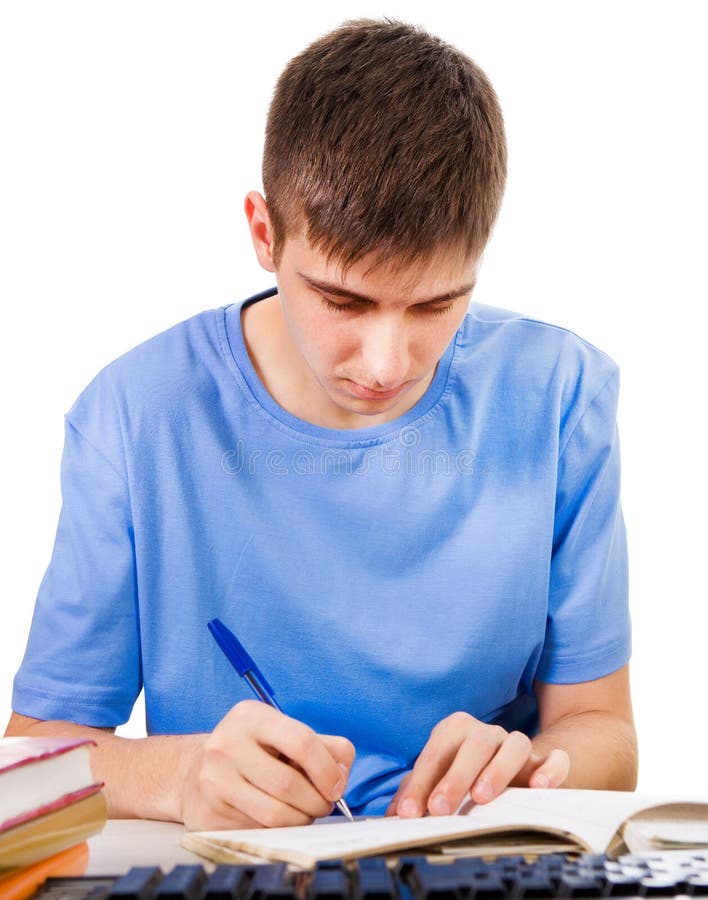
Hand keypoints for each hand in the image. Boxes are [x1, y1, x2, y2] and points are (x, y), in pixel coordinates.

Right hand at [180, 700, 354, 829]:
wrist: (193, 770)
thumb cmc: (252, 751)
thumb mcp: (284, 734)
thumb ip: (324, 747)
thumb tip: (342, 775)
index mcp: (251, 716)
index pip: (302, 742)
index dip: (327, 770)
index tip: (336, 787)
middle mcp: (227, 743)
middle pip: (289, 784)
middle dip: (317, 801)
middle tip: (323, 804)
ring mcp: (214, 779)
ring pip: (275, 814)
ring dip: (301, 819)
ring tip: (304, 811)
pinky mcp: (209, 812)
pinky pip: (258, 830)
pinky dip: (278, 829)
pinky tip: (277, 816)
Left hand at [384, 712, 568, 816]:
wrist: (514, 765)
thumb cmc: (468, 771)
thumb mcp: (439, 778)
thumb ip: (416, 792)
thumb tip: (394, 814)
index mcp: (456, 731)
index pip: (435, 753)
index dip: (420, 783)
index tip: (410, 812)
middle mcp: (487, 733)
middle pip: (472, 746)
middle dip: (454, 778)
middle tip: (439, 809)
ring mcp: (516, 744)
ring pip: (513, 745)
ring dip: (497, 770)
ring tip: (482, 797)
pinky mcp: (545, 761)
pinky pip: (554, 759)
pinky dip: (550, 769)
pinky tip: (538, 785)